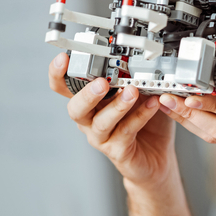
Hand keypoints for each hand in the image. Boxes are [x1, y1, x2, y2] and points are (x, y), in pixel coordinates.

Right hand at [49, 52, 176, 188]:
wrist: (156, 156)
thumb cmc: (143, 122)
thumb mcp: (137, 94)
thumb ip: (131, 79)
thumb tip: (134, 60)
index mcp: (89, 102)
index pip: (64, 88)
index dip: (58, 74)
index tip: (64, 59)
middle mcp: (89, 120)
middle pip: (76, 108)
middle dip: (87, 94)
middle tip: (102, 83)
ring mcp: (102, 137)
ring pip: (102, 122)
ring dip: (117, 105)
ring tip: (132, 92)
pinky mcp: (118, 150)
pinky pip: (127, 131)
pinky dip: (140, 115)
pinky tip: (153, 104)